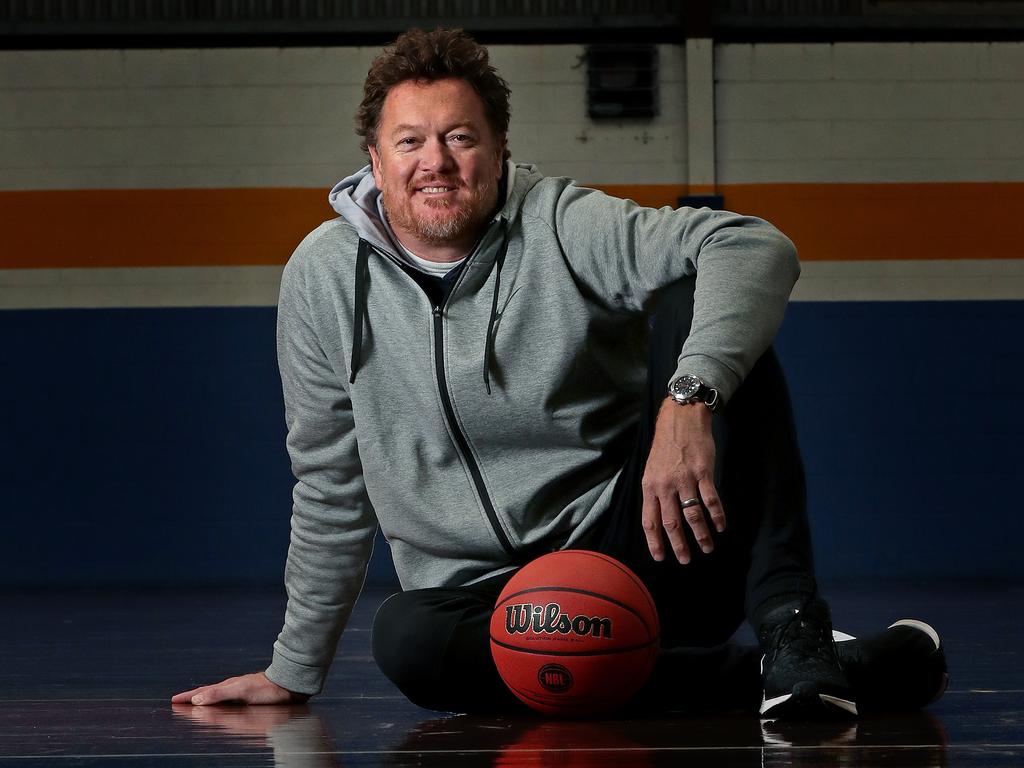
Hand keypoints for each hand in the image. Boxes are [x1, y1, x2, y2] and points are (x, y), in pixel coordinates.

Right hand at [171, 672, 308, 705]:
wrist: (288, 685)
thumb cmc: (266, 689)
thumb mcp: (240, 691)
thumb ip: (219, 694)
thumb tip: (196, 699)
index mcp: (227, 686)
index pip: (202, 693)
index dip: (188, 697)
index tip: (173, 700)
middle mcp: (232, 687)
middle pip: (207, 693)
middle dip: (192, 697)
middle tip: (179, 701)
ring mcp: (240, 691)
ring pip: (217, 694)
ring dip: (204, 698)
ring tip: (195, 701)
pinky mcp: (249, 695)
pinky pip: (227, 698)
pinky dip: (218, 700)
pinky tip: (222, 702)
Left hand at [640, 397, 725, 562]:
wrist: (681, 419)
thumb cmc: (666, 446)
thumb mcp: (652, 469)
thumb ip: (655, 492)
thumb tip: (658, 519)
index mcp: (649, 486)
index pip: (649, 520)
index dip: (654, 541)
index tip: (659, 557)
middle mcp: (665, 485)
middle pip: (671, 522)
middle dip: (678, 545)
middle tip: (685, 560)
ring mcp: (685, 479)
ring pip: (692, 515)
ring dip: (701, 535)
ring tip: (707, 548)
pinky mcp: (703, 472)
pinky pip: (710, 499)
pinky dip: (717, 515)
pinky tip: (721, 527)